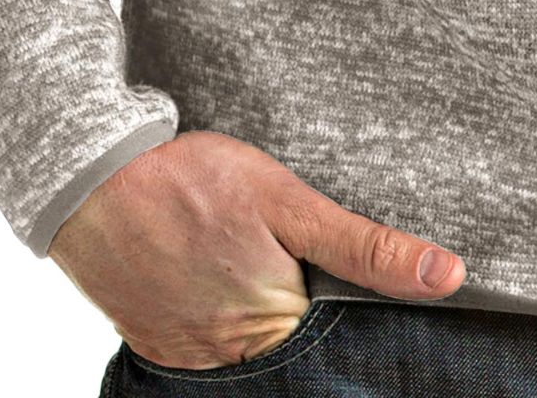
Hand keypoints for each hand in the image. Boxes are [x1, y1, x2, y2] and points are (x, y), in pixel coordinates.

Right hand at [48, 130, 464, 368]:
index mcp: (275, 324)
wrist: (90, 179)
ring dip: (268, 322)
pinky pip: (209, 350)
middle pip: (297, 352)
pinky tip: (225, 281)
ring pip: (254, 353)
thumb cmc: (192, 181)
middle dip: (312, 321)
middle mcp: (232, 356)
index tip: (368, 299)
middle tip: (296, 267)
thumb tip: (447, 277)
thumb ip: (366, 247)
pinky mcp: (157, 347)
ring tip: (259, 270)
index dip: (361, 320)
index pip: (341, 344)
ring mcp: (190, 358)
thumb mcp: (290, 201)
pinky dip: (226, 324)